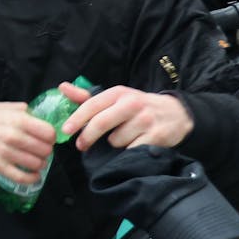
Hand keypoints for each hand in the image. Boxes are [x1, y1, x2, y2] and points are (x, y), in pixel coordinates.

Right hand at [0, 101, 56, 184]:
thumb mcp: (9, 107)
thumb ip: (28, 113)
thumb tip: (44, 123)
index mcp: (18, 120)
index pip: (49, 133)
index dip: (51, 137)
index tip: (48, 138)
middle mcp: (13, 136)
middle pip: (45, 150)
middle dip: (47, 151)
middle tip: (42, 150)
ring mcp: (5, 152)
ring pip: (35, 164)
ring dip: (40, 164)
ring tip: (37, 160)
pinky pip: (21, 177)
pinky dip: (32, 178)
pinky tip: (35, 175)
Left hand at [59, 82, 192, 150]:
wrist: (177, 113)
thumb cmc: (138, 106)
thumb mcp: (115, 98)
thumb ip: (87, 97)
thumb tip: (62, 87)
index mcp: (118, 93)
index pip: (92, 105)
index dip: (77, 118)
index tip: (66, 130)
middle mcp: (132, 104)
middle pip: (101, 123)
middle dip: (87, 137)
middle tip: (81, 146)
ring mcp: (145, 120)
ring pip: (116, 140)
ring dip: (114, 144)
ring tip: (123, 138)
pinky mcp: (156, 136)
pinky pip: (131, 150)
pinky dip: (128, 151)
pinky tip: (134, 145)